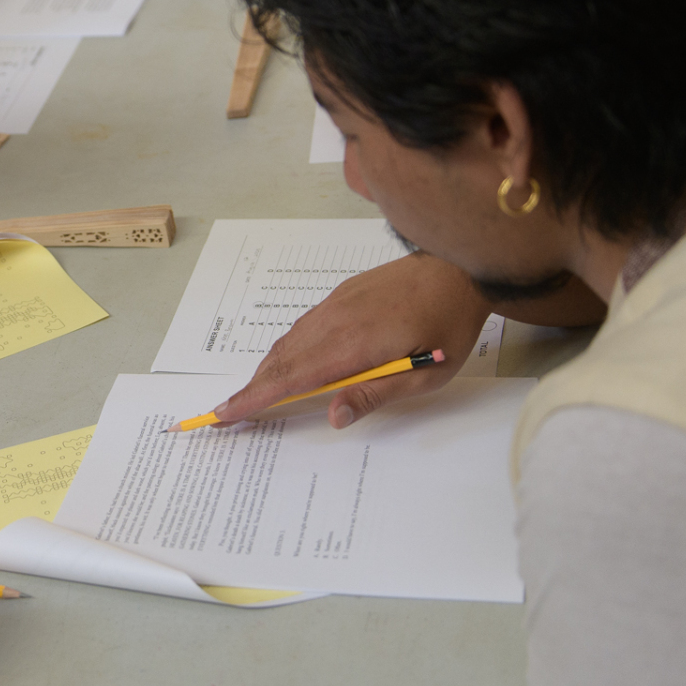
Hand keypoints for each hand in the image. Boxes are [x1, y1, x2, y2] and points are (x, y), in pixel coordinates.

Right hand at [210, 252, 490, 429]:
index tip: (228, 412)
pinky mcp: (342, 295)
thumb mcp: (426, 374)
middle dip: (252, 387)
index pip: (293, 377)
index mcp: (354, 344)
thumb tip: (333, 416)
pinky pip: (304, 325)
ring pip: (291, 340)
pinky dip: (286, 347)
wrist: (458, 269)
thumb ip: (376, 393)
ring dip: (268, 368)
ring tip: (252, 391)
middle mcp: (336, 321)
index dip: (257, 397)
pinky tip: (285, 359)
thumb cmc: (450, 326)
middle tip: (227, 409)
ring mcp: (337, 305)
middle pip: (283, 359)